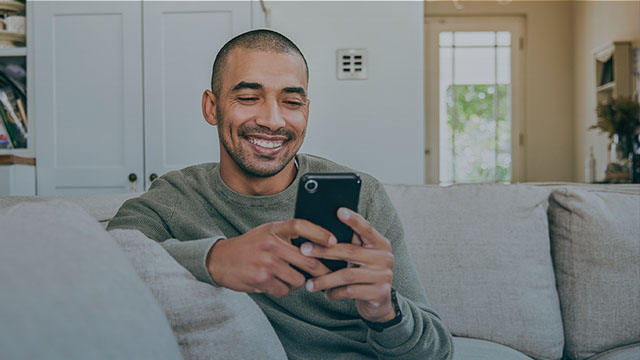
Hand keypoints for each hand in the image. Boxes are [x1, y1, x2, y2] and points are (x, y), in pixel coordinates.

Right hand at [206, 219, 334, 297]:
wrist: (220, 259)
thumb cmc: (251, 245)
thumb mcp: (268, 232)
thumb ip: (288, 235)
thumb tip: (319, 244)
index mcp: (274, 228)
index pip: (300, 225)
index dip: (319, 233)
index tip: (333, 241)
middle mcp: (271, 243)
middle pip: (307, 259)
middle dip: (322, 270)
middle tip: (329, 274)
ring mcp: (266, 262)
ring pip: (298, 279)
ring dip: (298, 282)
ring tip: (289, 277)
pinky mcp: (261, 279)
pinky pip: (284, 290)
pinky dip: (283, 289)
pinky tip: (275, 283)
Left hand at [301, 208, 395, 322]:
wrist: (379, 302)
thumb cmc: (364, 273)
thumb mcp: (361, 256)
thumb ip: (352, 243)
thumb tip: (321, 230)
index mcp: (380, 243)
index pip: (366, 228)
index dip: (353, 220)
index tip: (339, 211)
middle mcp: (385, 257)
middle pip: (351, 251)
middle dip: (324, 251)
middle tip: (304, 250)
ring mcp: (383, 276)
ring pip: (348, 275)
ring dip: (325, 279)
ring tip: (309, 283)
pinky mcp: (379, 293)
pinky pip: (351, 292)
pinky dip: (335, 293)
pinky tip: (326, 293)